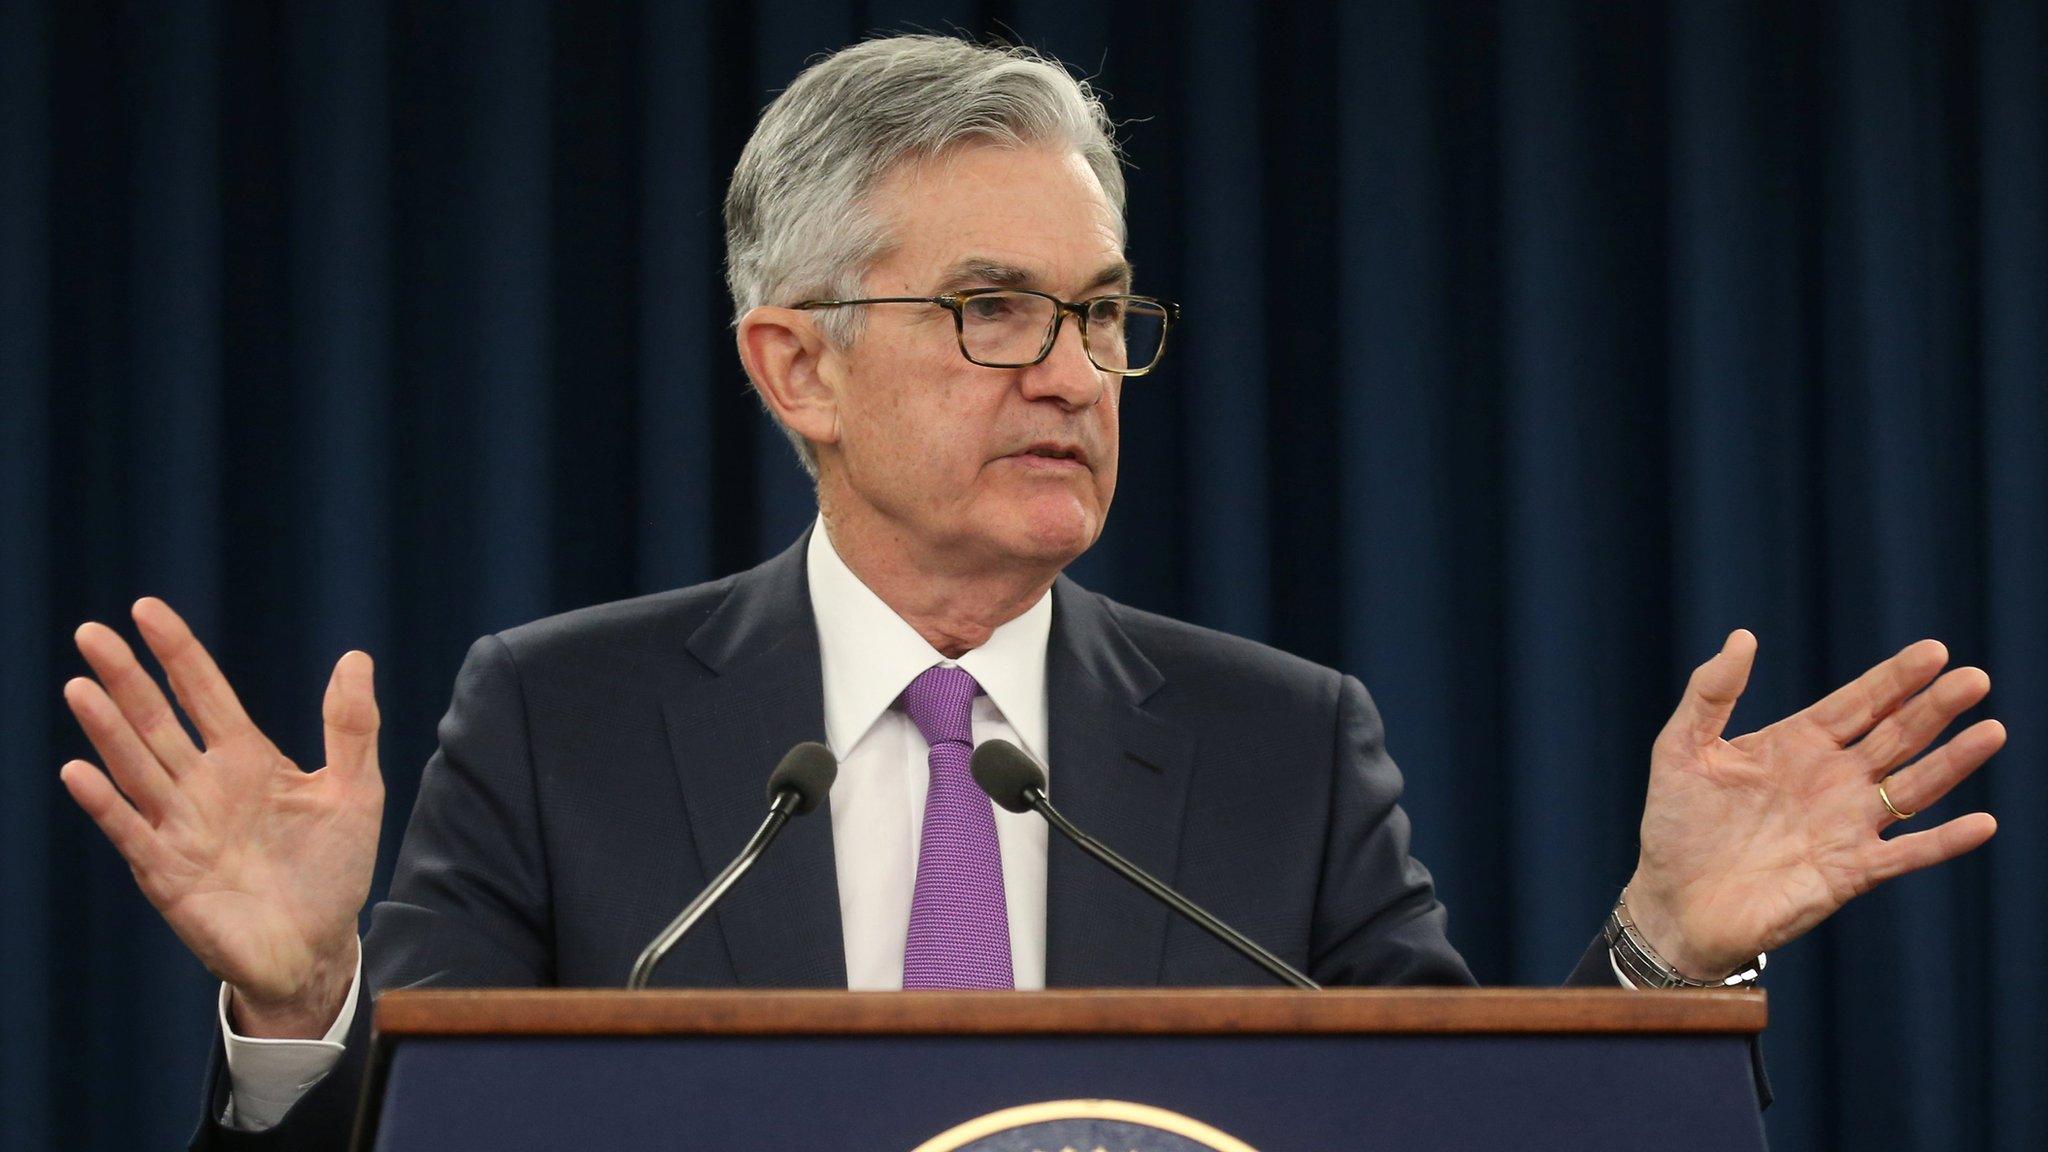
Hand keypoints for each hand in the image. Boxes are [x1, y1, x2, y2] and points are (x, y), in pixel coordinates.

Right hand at [59, 598, 383, 1037]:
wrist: (317, 947)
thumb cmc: (332, 870)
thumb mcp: (354, 792)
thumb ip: (351, 728)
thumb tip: (354, 658)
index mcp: (246, 759)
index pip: (204, 693)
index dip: (177, 653)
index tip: (146, 610)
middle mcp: (203, 786)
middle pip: (157, 721)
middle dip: (126, 678)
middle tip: (91, 633)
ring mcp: (179, 827)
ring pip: (136, 767)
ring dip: (108, 730)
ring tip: (81, 687)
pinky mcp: (167, 873)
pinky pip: (130, 831)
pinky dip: (105, 803)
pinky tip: (79, 771)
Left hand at [1625, 630, 2001, 978]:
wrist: (1672, 902)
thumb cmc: (1675, 825)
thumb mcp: (1681, 748)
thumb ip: (1711, 693)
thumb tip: (1743, 636)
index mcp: (1798, 744)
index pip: (1859, 702)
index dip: (1895, 678)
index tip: (1934, 651)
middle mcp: (1832, 779)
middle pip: (1896, 735)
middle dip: (1935, 707)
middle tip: (1974, 678)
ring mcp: (1847, 825)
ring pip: (1913, 787)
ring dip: (1953, 761)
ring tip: (1991, 730)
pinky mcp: (1851, 872)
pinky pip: (1907, 854)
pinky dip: (1944, 841)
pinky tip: (1982, 823)